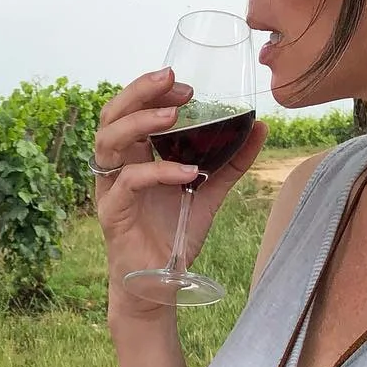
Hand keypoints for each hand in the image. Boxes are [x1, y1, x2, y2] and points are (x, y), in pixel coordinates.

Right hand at [94, 69, 267, 314]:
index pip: (130, 110)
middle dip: (139, 92)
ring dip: (138, 122)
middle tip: (172, 82)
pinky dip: (159, 172)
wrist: (162, 283)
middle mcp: (117, 168)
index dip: (150, 90)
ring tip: (172, 116)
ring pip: (107, 142)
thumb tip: (259, 126)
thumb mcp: (209, 193)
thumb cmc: (174, 236)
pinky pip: (129, 183)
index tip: (182, 83)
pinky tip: (188, 173)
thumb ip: (230, 162)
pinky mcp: (113, 213)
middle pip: (111, 116)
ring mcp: (111, 190)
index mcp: (134, 157)